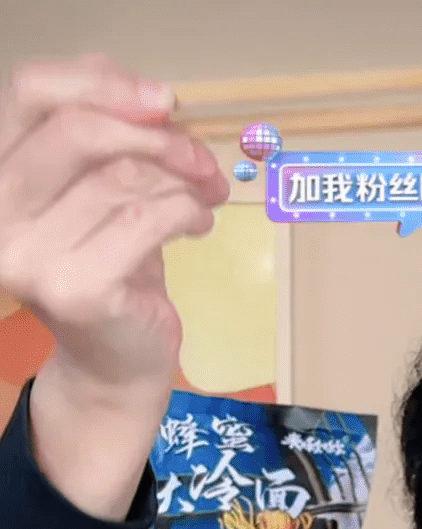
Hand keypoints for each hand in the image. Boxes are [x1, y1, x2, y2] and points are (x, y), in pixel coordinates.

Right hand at [0, 54, 228, 514]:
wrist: (116, 365)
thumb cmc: (111, 270)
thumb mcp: (102, 190)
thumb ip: (108, 135)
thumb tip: (143, 90)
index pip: (30, 93)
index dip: (100, 83)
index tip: (162, 101)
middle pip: (77, 130)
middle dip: (155, 135)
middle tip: (201, 158)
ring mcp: (31, 254)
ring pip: (120, 178)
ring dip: (181, 181)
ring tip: (205, 197)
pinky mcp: (78, 289)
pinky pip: (146, 221)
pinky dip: (186, 213)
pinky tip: (199, 225)